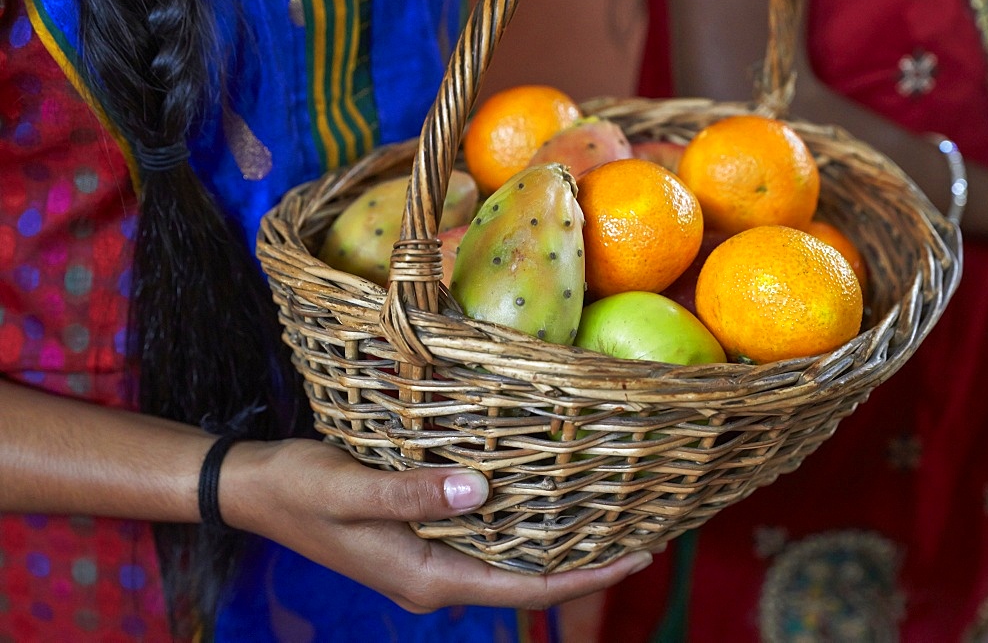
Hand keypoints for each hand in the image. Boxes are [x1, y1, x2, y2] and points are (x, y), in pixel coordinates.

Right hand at [221, 438, 653, 612]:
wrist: (258, 490)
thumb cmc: (299, 488)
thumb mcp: (350, 488)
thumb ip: (412, 492)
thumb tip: (481, 491)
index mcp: (424, 577)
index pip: (522, 589)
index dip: (583, 577)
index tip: (636, 555)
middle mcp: (433, 578)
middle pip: (524, 581)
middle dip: (583, 565)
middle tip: (641, 533)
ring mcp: (427, 562)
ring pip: (507, 563)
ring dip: (557, 548)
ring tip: (607, 520)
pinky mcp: (420, 540)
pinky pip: (485, 544)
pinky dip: (522, 531)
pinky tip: (544, 506)